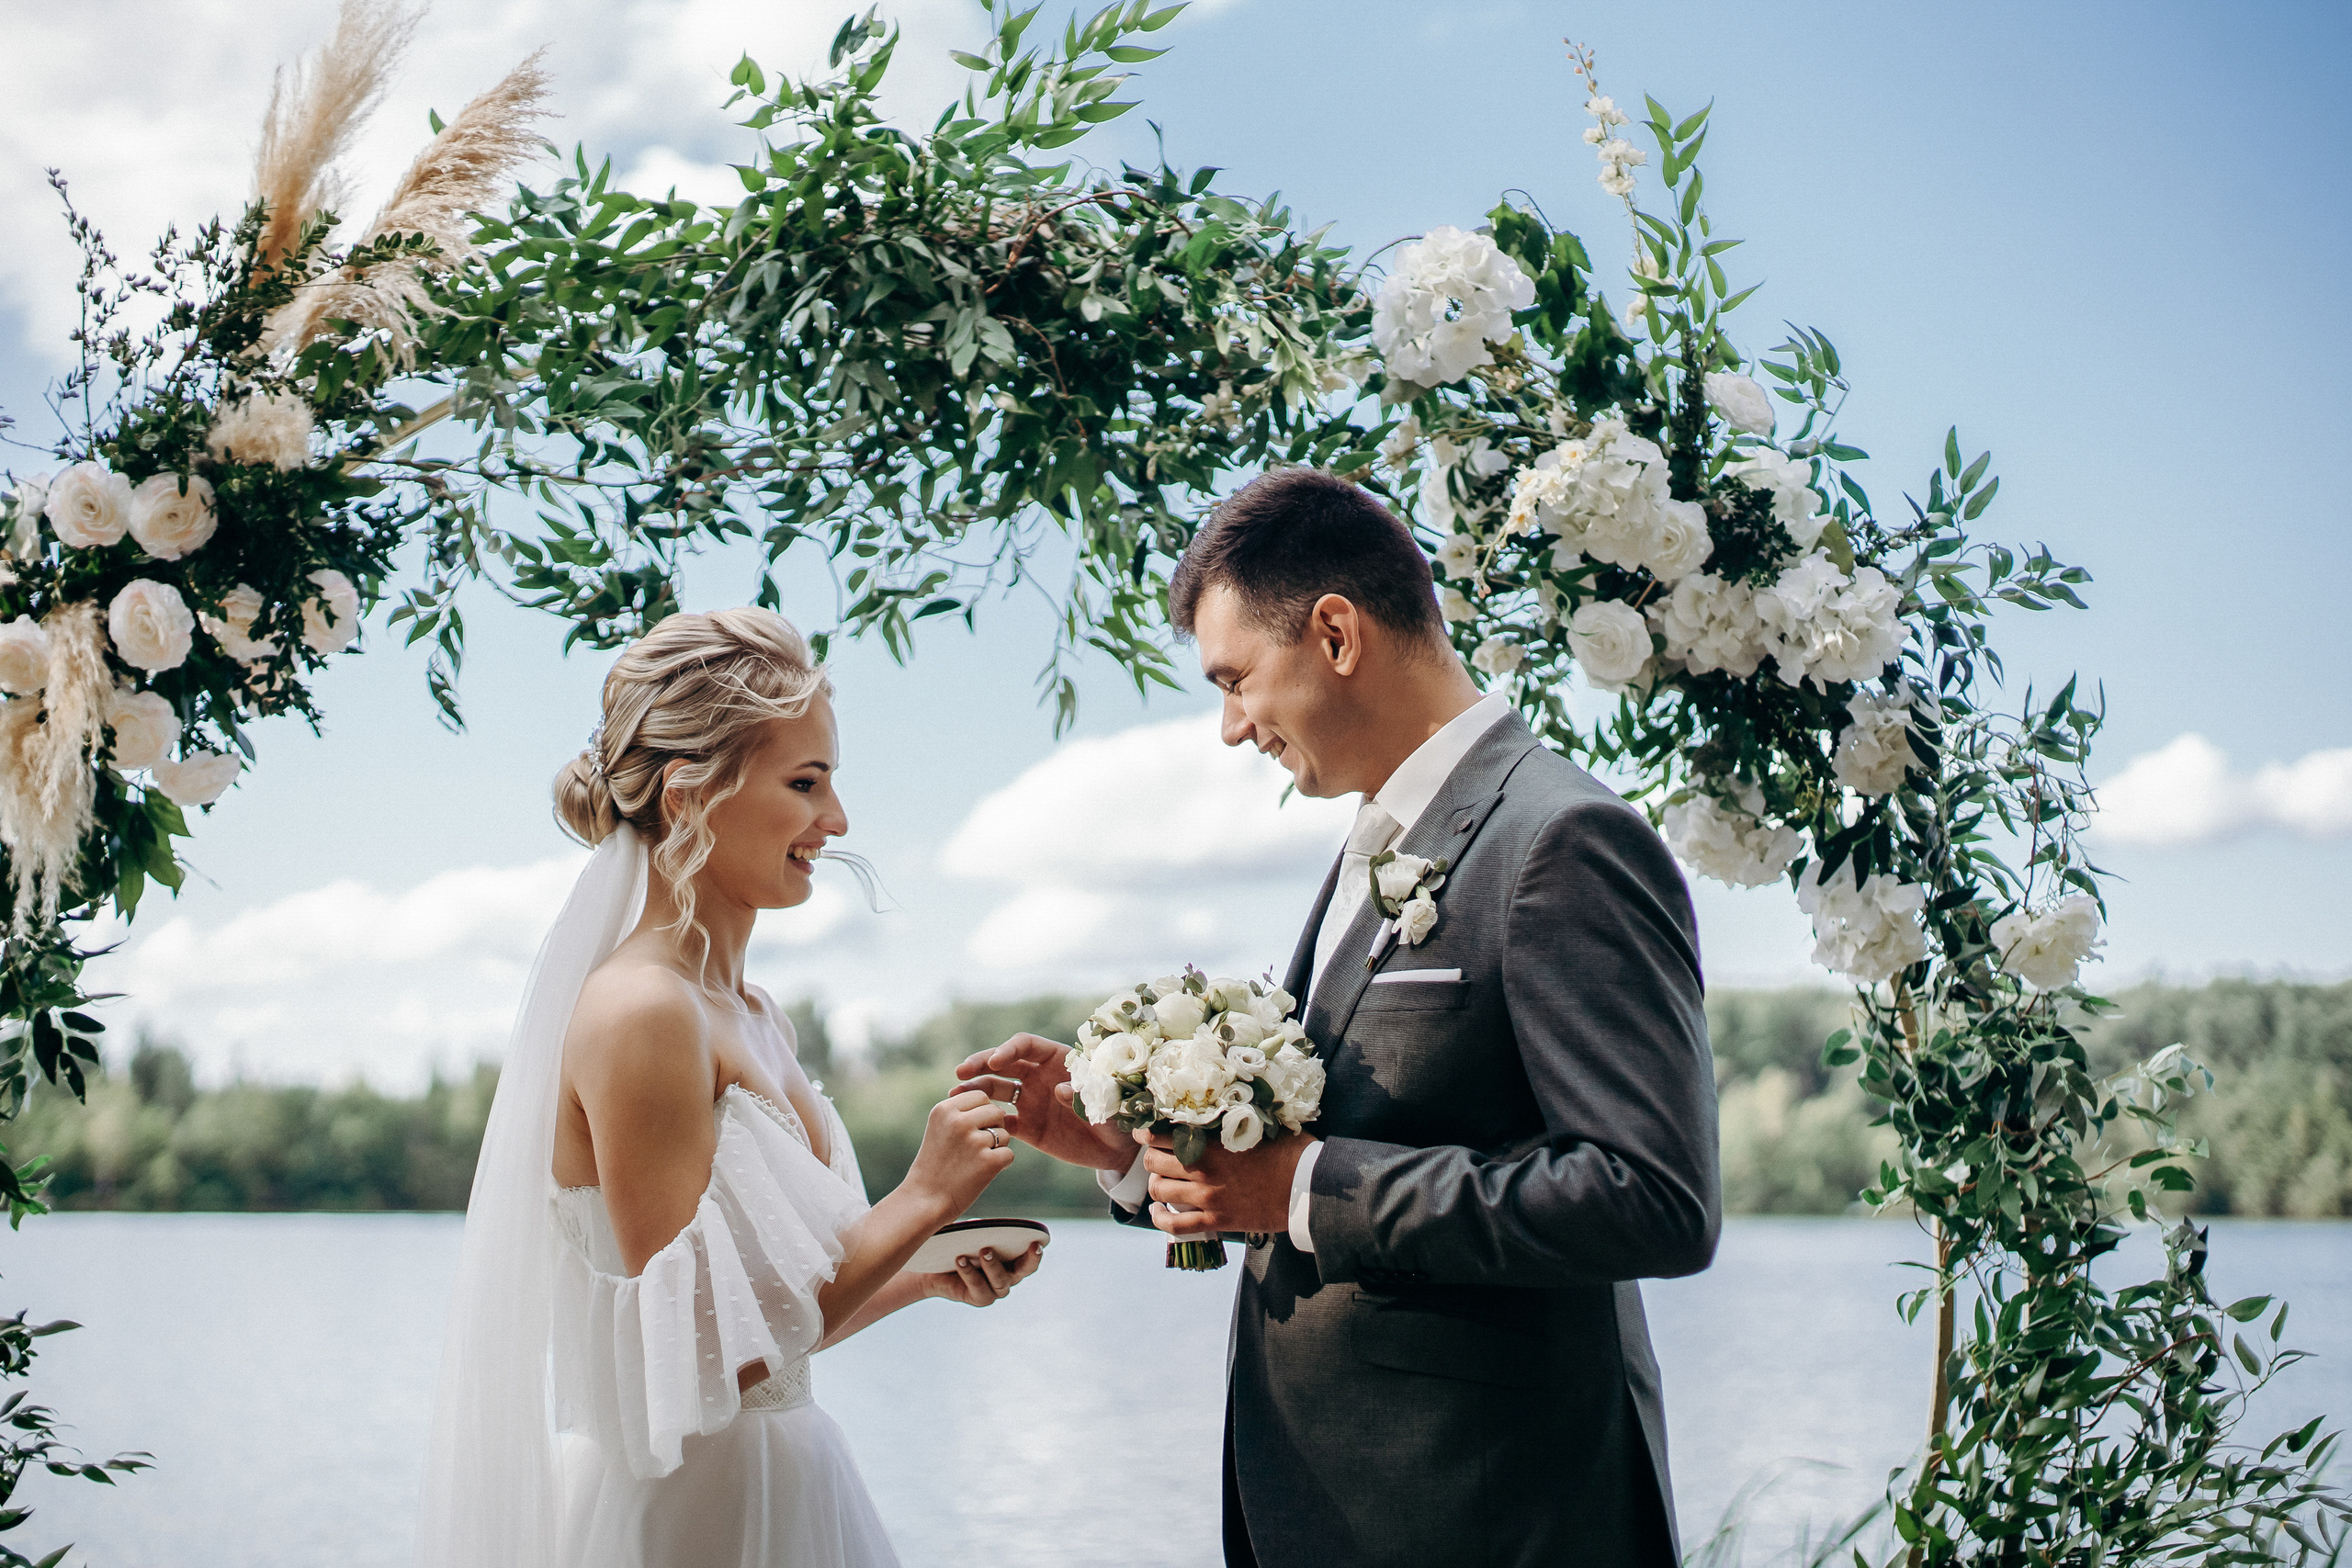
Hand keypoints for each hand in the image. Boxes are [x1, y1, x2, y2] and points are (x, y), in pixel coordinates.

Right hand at [900, 1088, 1016, 1219]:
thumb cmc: (934, 1165)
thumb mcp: (939, 1128)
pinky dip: (1001, 1165)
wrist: (924, 1200)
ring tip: (975, 1161)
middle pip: (996, 1112)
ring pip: (1005, 1133)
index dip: (982, 1113)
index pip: (980, 1096)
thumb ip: (961, 1113)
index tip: (970, 1130)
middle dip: (993, 1128)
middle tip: (977, 1147)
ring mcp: (974, 1141)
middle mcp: (959, 1121)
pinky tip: (983, 1173)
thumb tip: (993, 1106)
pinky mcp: (988, 1162)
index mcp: (944, 1109)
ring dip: (997, 1147)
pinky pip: (1008, 1154)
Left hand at [924, 1241, 1045, 1306]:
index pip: (1030, 1256)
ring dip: (993, 1264)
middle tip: (1030, 1247)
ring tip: (983, 1250)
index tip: (1037, 1242)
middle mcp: (1009, 1276)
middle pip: (1025, 1270)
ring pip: (1001, 1280)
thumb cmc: (957, 1247)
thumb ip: (979, 1230)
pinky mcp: (980, 1299)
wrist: (934, 1270)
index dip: (1037, 1251)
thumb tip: (979, 1224)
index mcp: (1012, 1258)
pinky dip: (970, 1273)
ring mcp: (995, 1290)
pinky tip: (960, 1259)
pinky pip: (979, 1287)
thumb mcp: (970, 1235)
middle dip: (1030, 1259)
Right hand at [954, 1033, 1134, 1172]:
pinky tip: (973, 1124)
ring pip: (997, 1089)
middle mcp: (1039, 1077)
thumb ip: (1082, 1092)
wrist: (1117, 1150)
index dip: (1009, 1049)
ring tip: (955, 1096)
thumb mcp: (1105, 1101)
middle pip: (1004, 1063)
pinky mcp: (1027, 1128)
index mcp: (1058, 1060)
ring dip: (976, 1090)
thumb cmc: (1118, 1115)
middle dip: (981, 1064)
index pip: (1027, 1045)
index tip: (996, 1061)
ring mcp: (1031, 1101)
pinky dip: (987, 1121)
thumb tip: (1058, 1089)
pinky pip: (1002, 1122)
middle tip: (962, 1071)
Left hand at [1143, 1129, 1314, 1238]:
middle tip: (1158, 1155)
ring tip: (1161, 1179)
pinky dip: (1160, 1218)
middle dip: (1152, 1157)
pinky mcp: (1216, 1221)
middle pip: (1154, 1162)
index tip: (1147, 1131)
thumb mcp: (1261, 1124)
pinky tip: (1158, 1211)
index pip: (1162, 1135)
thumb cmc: (1291, 1152)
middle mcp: (1203, 1170)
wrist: (1308, 1189)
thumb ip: (1234, 1116)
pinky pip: (1175, 1226)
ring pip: (1160, 1191)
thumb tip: (1221, 1100)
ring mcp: (1208, 1199)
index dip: (1149, 1133)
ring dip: (1156, 1184)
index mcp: (1212, 1143)